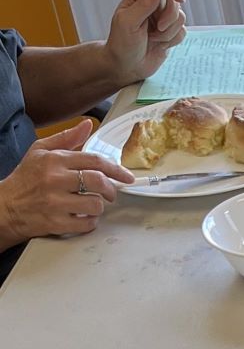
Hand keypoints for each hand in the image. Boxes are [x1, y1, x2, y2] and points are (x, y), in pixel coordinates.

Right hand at [0, 121, 135, 243]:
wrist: (7, 206)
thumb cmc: (26, 178)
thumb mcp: (41, 151)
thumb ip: (67, 139)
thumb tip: (87, 125)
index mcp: (54, 160)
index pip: (94, 161)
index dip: (116, 169)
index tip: (127, 176)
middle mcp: (54, 179)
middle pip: (98, 181)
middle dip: (111, 189)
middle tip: (110, 193)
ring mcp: (55, 202)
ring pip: (96, 204)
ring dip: (98, 206)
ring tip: (89, 204)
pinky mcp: (56, 222)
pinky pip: (87, 223)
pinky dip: (90, 221)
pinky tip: (82, 216)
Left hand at [105, 0, 187, 85]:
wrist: (127, 66)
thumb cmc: (122, 43)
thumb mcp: (128, 22)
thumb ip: (144, 4)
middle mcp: (151, 4)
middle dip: (169, 16)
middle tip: (158, 27)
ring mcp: (162, 18)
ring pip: (180, 17)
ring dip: (169, 31)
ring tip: (154, 38)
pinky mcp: (170, 32)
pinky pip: (182, 32)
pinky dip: (172, 40)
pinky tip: (159, 44)